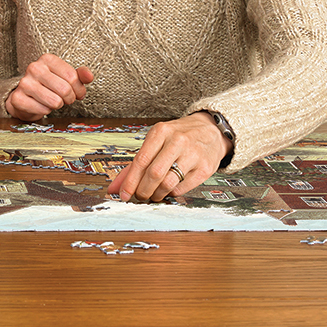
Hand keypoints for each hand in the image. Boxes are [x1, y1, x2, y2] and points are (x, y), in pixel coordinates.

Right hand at [5, 54, 93, 120]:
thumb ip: (80, 75)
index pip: (72, 77)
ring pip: (55, 101)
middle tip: (65, 99)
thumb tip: (89, 76)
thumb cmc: (49, 86)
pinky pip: (43, 110)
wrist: (25, 97)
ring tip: (52, 101)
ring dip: (57, 105)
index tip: (76, 92)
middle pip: (65, 89)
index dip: (79, 89)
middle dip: (69, 98)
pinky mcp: (18, 98)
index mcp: (47, 59)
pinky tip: (41, 105)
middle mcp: (34, 68)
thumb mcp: (66, 77)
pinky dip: (46, 111)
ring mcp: (24, 82)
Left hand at [107, 112, 231, 201]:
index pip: (141, 160)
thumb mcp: (157, 140)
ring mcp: (193, 155)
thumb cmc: (179, 136)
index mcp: (161, 132)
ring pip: (168, 183)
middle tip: (139, 196)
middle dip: (143, 190)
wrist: (210, 130)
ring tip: (153, 195)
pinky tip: (168, 190)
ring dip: (156, 194)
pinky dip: (171, 194)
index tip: (124, 194)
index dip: (130, 181)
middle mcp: (177, 141)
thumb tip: (116, 186)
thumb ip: (137, 162)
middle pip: (154, 173)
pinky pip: (182, 188)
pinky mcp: (205, 168)